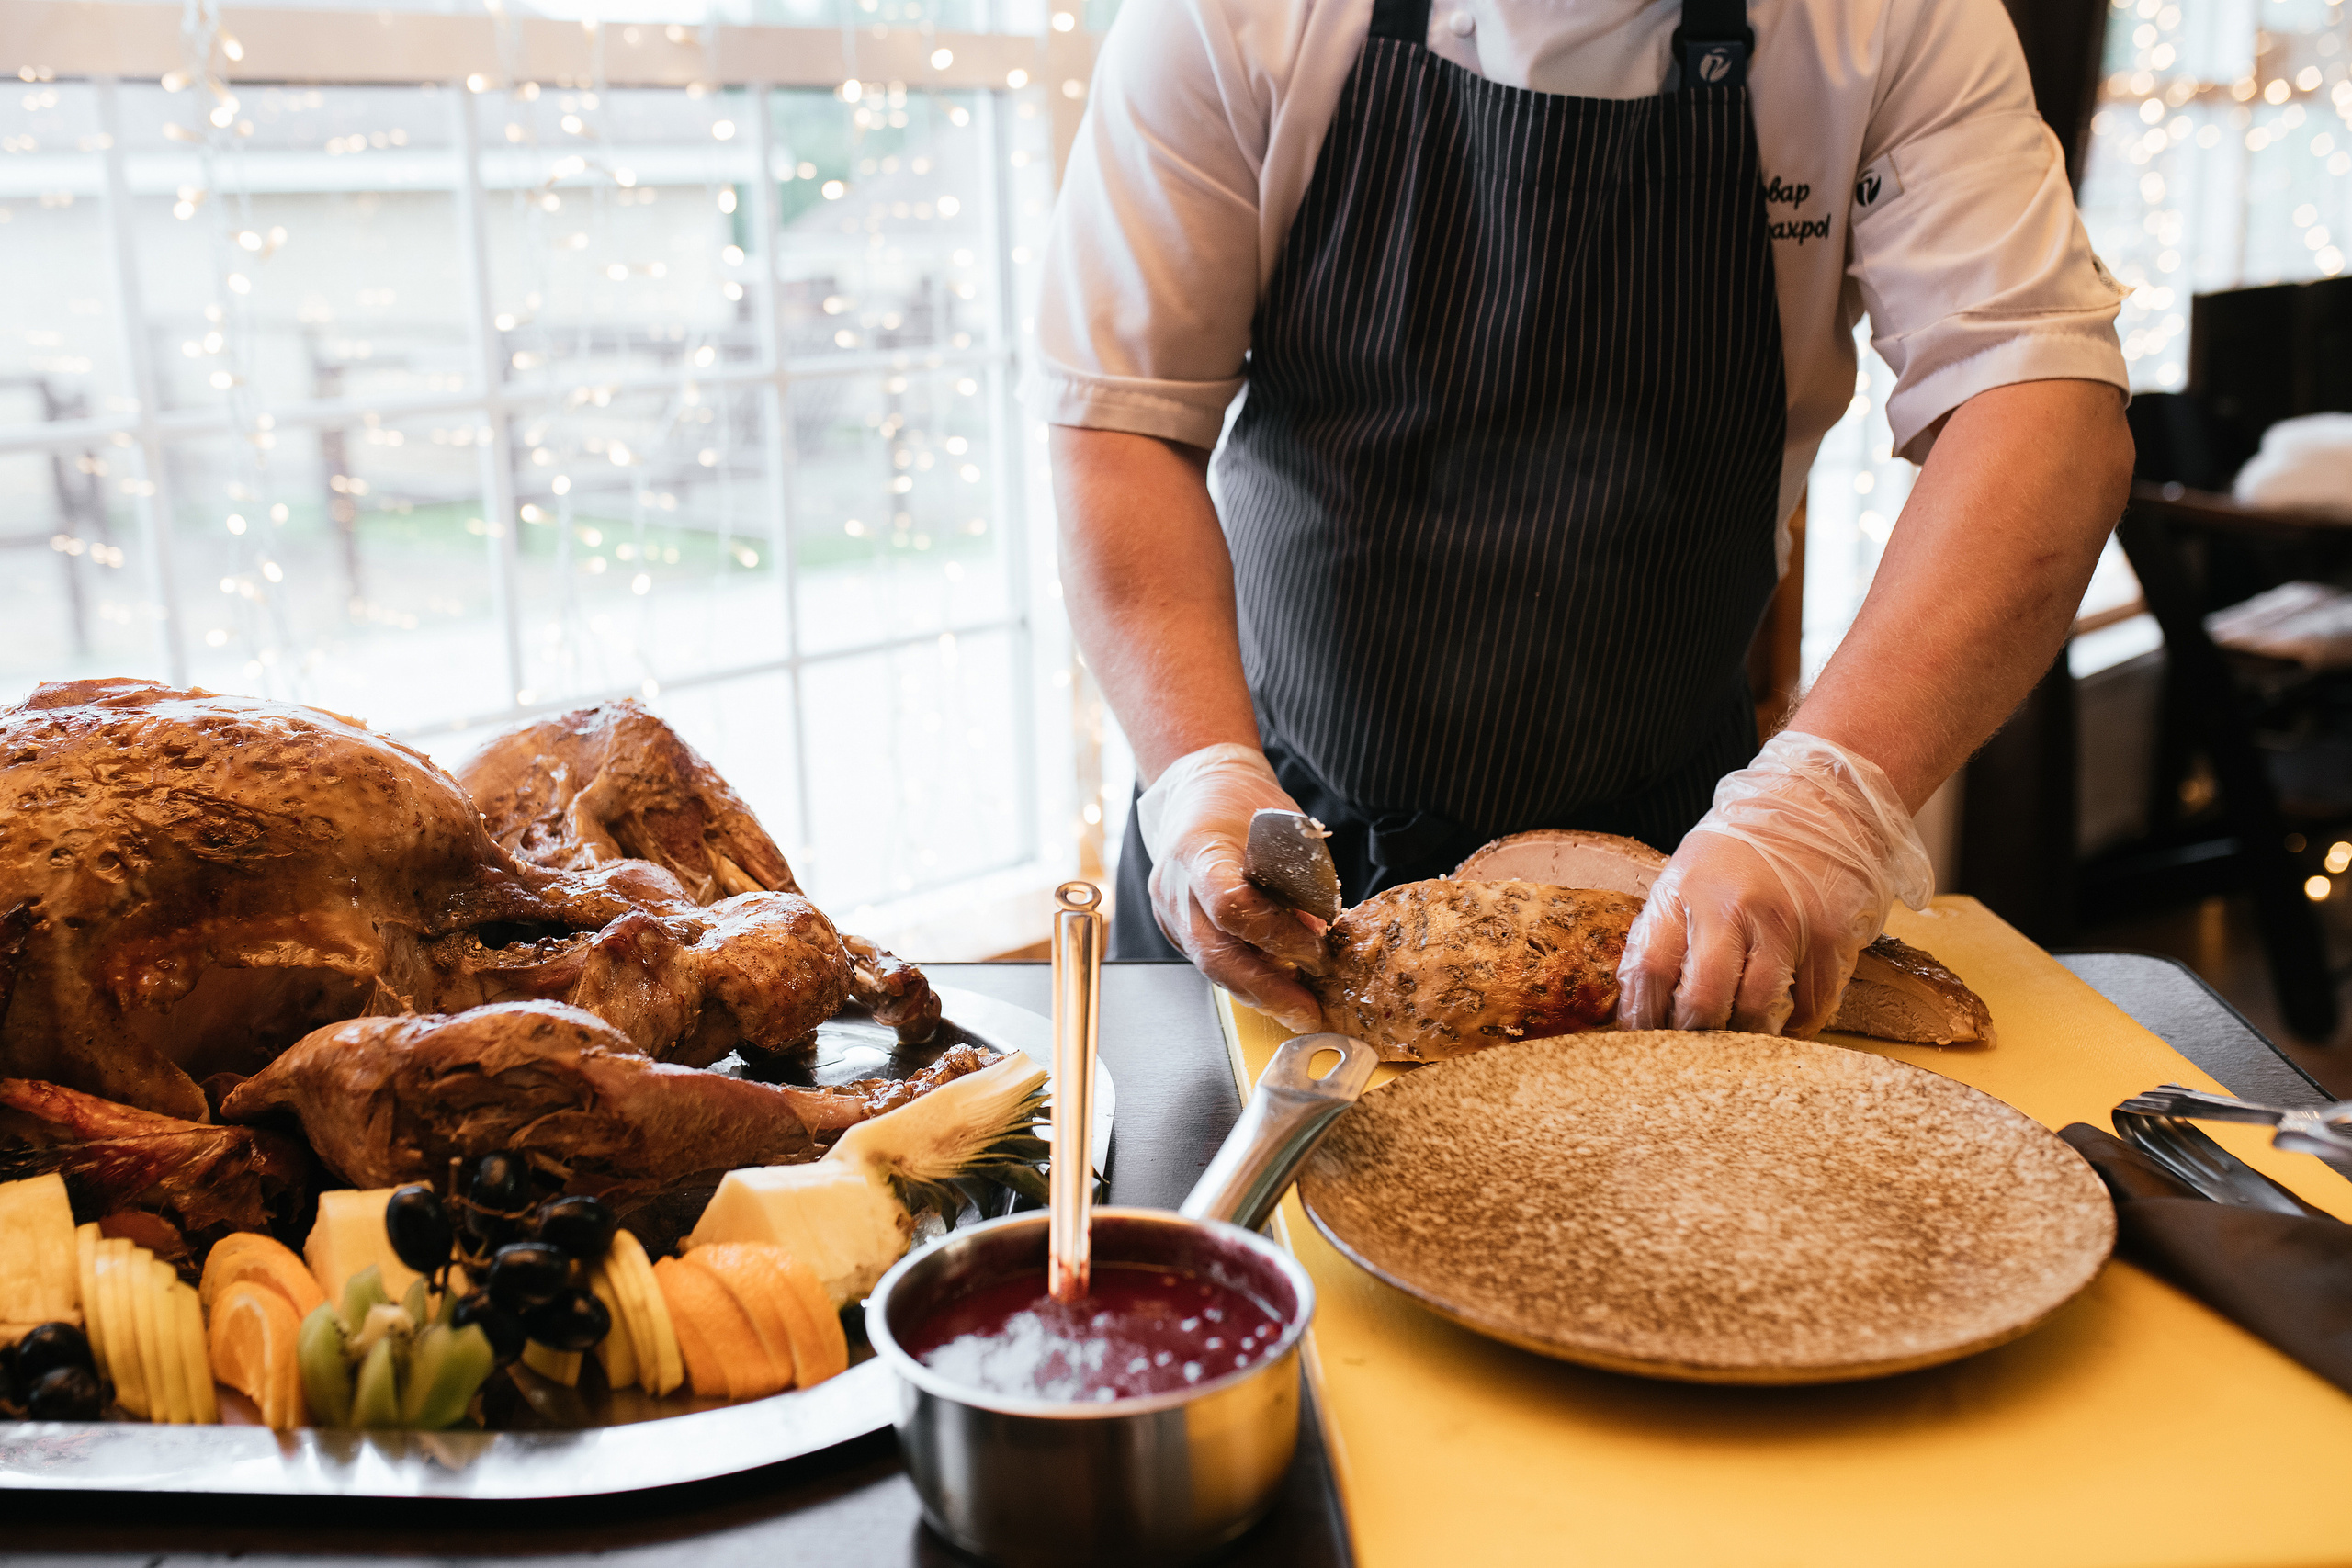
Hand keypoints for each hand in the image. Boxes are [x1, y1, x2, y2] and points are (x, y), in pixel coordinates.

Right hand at [1138, 744, 1327, 1032]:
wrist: (1197, 791)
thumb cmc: (1242, 803)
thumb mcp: (1281, 830)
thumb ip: (1296, 882)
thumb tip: (1320, 935)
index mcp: (1198, 850)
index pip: (1230, 906)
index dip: (1276, 935)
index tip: (1315, 949)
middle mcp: (1175, 887)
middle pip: (1215, 955)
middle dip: (1266, 989)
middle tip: (1306, 1010)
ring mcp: (1170, 912)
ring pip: (1211, 968)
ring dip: (1258, 993)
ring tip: (1298, 1009)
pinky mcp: (1175, 929)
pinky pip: (1211, 962)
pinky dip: (1245, 978)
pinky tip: (1276, 989)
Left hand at [1615, 732, 1932, 1036]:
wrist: (1822, 803)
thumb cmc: (1744, 846)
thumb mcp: (1687, 872)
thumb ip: (1666, 931)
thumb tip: (1637, 1001)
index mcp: (1684, 890)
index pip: (1648, 970)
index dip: (1641, 1018)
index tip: (1642, 1042)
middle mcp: (1731, 908)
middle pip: (1702, 1002)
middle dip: (1693, 1038)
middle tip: (1692, 1051)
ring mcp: (1784, 925)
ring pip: (1757, 1011)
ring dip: (1745, 1037)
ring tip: (1739, 1036)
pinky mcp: (1829, 939)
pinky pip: (1810, 1007)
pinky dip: (1795, 1022)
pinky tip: (1785, 1012)